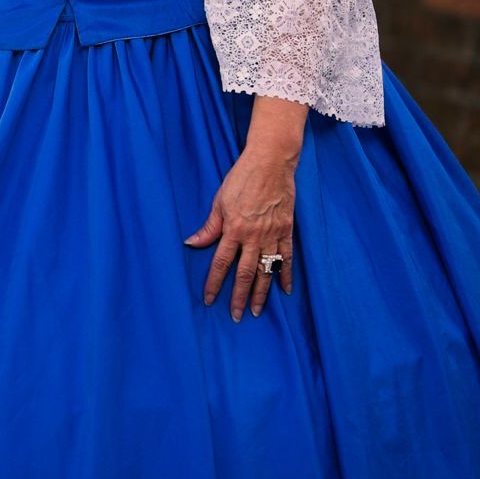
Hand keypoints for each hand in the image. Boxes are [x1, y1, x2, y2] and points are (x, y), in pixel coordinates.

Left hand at [184, 144, 295, 320]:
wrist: (271, 162)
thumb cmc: (242, 178)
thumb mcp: (220, 200)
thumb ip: (209, 226)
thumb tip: (192, 243)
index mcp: (233, 229)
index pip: (221, 263)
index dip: (214, 284)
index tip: (210, 300)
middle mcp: (253, 236)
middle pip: (245, 273)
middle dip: (239, 297)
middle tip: (236, 316)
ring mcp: (272, 235)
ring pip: (266, 270)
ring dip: (262, 293)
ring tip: (258, 311)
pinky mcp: (286, 230)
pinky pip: (286, 258)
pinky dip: (286, 275)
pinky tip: (285, 290)